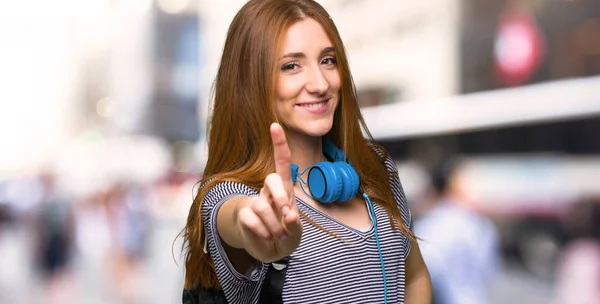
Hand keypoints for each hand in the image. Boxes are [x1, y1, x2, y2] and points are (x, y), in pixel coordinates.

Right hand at [237, 123, 302, 261]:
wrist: (268, 249)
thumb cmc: (285, 234)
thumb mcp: (295, 233)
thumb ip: (294, 226)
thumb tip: (288, 216)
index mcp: (285, 190)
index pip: (282, 162)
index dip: (279, 144)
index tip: (275, 125)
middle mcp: (269, 192)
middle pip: (272, 179)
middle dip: (282, 196)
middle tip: (288, 216)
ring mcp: (255, 202)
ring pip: (263, 206)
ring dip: (274, 226)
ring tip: (277, 235)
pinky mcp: (244, 214)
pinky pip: (252, 220)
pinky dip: (263, 233)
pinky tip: (265, 237)